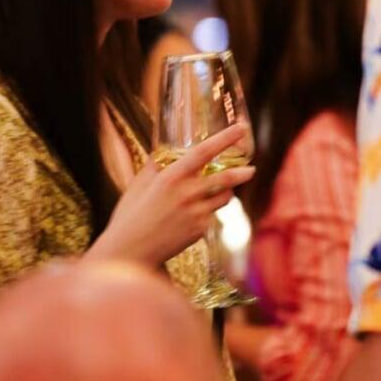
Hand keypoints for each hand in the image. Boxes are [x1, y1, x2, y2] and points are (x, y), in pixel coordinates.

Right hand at [89, 123, 254, 266]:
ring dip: (226, 192)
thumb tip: (163, 148)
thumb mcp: (139, 185)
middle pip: (226, 178)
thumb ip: (155, 165)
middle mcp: (186, 194)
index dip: (225, 138)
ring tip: (217, 191)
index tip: (241, 128)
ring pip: (224, 198)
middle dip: (243, 172)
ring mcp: (196, 214)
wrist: (130, 252)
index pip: (203, 152)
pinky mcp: (200, 231)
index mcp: (170, 177)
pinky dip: (208, 210)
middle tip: (251, 168)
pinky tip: (192, 215)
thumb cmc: (130, 216)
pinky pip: (212, 215)